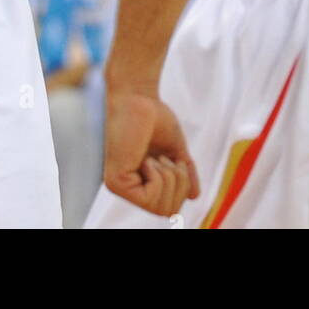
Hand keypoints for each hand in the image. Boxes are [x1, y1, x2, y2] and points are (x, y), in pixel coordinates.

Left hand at [103, 90, 199, 217]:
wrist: (139, 96)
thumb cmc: (156, 117)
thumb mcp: (176, 150)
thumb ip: (184, 173)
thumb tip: (194, 197)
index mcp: (140, 182)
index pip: (170, 207)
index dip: (183, 186)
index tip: (173, 159)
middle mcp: (128, 189)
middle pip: (169, 212)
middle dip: (179, 183)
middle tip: (166, 158)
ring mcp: (120, 188)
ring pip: (162, 208)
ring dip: (169, 177)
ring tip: (156, 156)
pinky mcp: (115, 183)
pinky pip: (150, 198)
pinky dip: (158, 176)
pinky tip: (145, 158)